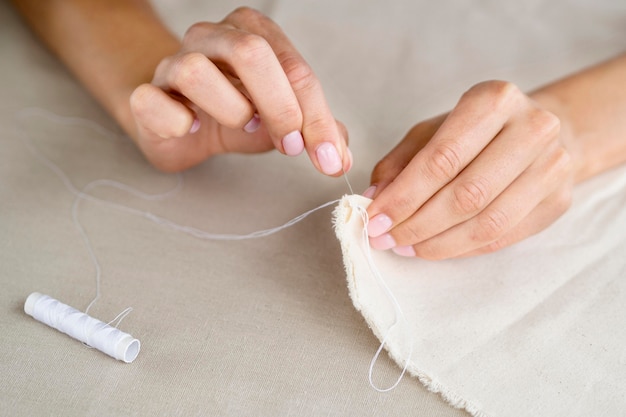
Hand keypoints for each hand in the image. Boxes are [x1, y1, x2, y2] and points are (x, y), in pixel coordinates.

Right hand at [129, 7, 350, 173]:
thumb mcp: (280, 120)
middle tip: (290, 145)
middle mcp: (211, 38)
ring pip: (197, 71)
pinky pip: (154, 101)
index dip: (315, 116)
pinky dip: (179, 121)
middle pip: (249, 53)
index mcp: (252, 34)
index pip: (294, 68)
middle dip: (279, 106)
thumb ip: (313, 130)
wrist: (178, 124)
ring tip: (240, 125)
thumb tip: (340, 157)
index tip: (327, 157)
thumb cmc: (233, 114)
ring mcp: (173, 62)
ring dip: (230, 110)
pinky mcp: (146, 94)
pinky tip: (194, 128)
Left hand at [364, 81, 573, 258]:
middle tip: (385, 238)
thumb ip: (401, 163)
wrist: (536, 133)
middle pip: (466, 194)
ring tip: (406, 247)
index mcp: (493, 101)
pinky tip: (435, 248)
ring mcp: (553, 166)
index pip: (443, 159)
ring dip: (438, 243)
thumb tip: (375, 199)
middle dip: (418, 224)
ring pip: (488, 222)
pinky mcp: (559, 200)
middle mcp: (532, 129)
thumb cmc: (474, 132)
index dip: (404, 196)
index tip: (374, 219)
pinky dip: (463, 248)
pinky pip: (504, 237)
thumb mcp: (431, 133)